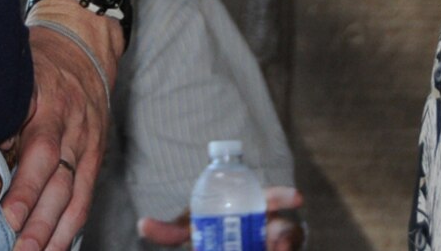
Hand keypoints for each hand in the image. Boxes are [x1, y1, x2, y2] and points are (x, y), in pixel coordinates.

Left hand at [4, 14, 117, 250]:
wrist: (85, 43)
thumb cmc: (41, 59)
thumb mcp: (17, 75)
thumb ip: (2, 114)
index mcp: (52, 105)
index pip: (41, 153)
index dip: (26, 189)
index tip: (9, 218)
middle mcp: (75, 129)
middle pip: (61, 184)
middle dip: (41, 224)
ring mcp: (89, 145)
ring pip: (77, 197)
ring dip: (57, 234)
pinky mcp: (96, 157)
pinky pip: (87, 196)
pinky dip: (73, 225)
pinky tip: (59, 246)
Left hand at [138, 187, 303, 250]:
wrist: (220, 243)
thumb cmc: (209, 228)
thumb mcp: (191, 227)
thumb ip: (170, 230)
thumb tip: (142, 224)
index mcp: (253, 205)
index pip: (275, 196)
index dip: (286, 195)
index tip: (297, 197)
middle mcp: (271, 227)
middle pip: (289, 229)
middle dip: (288, 236)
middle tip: (280, 244)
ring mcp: (274, 245)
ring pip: (287, 244)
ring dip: (282, 246)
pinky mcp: (274, 250)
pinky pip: (283, 249)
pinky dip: (280, 249)